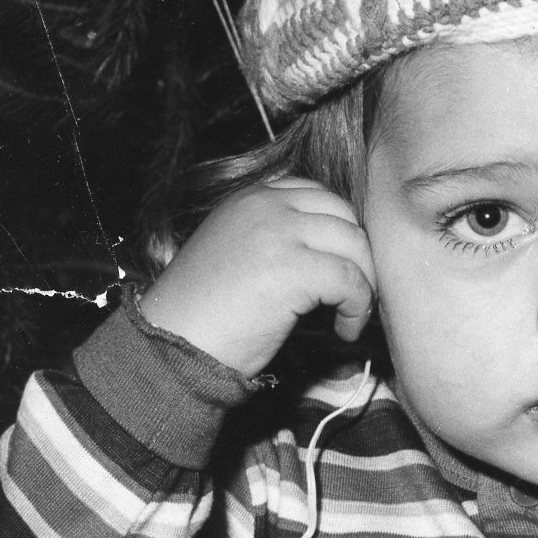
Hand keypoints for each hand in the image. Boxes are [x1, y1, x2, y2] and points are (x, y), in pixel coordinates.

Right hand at [139, 179, 377, 378]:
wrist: (173, 343)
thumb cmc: (205, 311)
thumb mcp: (238, 251)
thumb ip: (277, 236)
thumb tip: (333, 251)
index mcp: (251, 196)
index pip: (317, 194)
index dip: (338, 230)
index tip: (340, 265)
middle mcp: (266, 205)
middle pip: (343, 214)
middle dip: (359, 254)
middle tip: (356, 293)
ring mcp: (280, 233)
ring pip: (354, 244)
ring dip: (364, 283)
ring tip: (351, 316)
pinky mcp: (293, 269)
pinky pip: (351, 280)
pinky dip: (358, 308)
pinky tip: (344, 330)